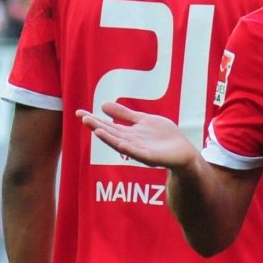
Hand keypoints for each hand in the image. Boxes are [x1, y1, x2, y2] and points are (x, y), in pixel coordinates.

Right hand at [76, 101, 198, 169]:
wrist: (183, 151)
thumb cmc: (163, 137)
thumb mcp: (143, 120)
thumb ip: (125, 114)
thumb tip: (103, 105)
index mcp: (128, 133)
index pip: (107, 125)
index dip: (94, 119)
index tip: (79, 112)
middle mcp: (131, 142)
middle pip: (111, 134)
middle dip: (97, 126)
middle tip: (83, 118)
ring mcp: (140, 150)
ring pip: (121, 144)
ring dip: (109, 138)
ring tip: (96, 130)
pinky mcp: (152, 157)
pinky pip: (139, 153)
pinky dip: (129, 149)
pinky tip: (121, 143)